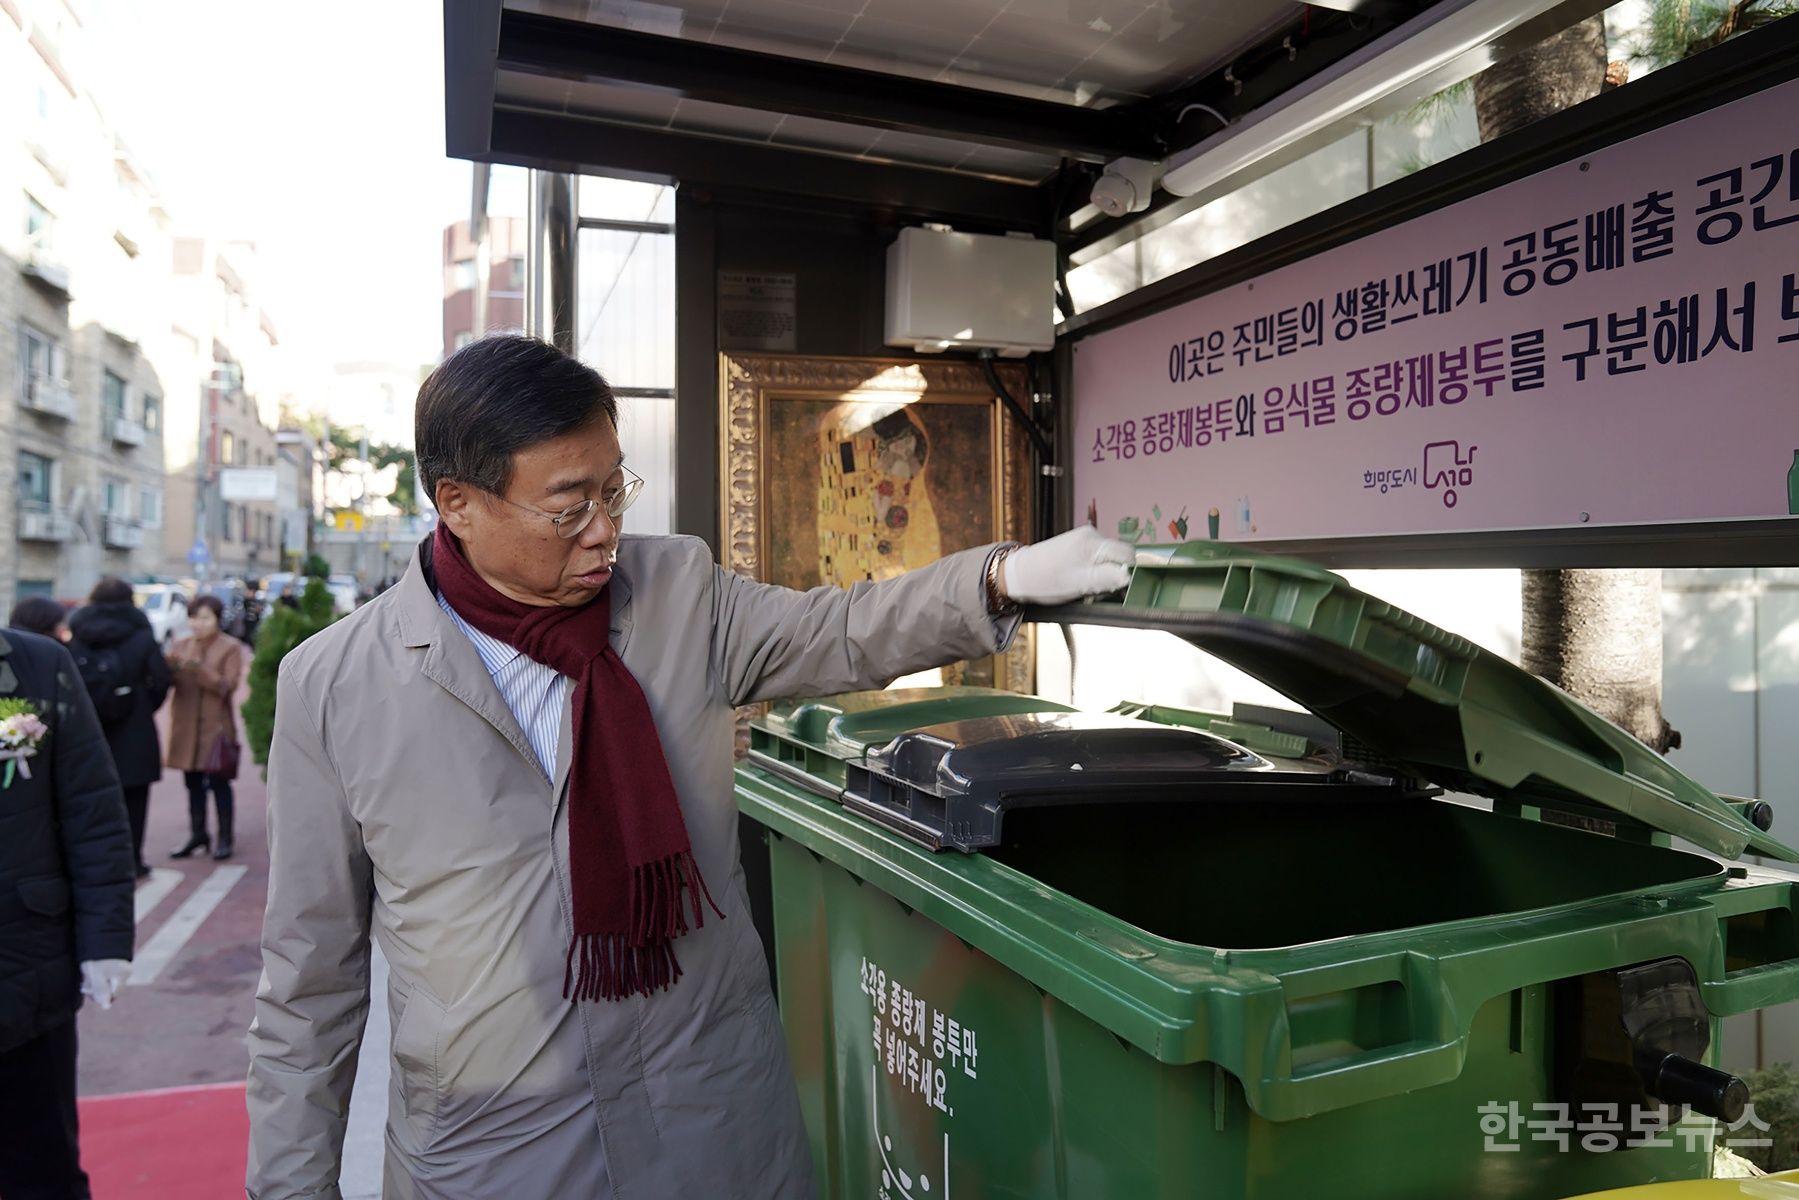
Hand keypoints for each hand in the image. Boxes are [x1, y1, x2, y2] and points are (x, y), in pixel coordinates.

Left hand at [80, 959, 130, 1009]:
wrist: (100, 934)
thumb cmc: (97, 957)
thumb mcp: (97, 975)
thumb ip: (101, 991)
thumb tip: (106, 1007)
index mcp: (122, 976)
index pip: (111, 996)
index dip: (99, 996)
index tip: (88, 989)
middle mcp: (124, 973)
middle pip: (109, 990)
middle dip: (96, 989)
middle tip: (86, 981)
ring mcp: (119, 967)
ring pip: (105, 982)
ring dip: (94, 982)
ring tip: (87, 974)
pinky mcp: (113, 963)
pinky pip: (104, 975)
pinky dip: (95, 975)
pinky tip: (89, 970)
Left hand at [998, 526, 1133, 606]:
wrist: (1018, 574)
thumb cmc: (1045, 581)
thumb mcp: (1081, 584)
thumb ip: (1109, 578)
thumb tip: (1130, 576)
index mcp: (1093, 543)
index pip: (1129, 555)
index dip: (1129, 573)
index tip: (1118, 588)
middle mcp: (1091, 535)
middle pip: (1120, 556)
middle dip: (1115, 574)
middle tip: (1097, 589)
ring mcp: (1084, 538)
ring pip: (1109, 558)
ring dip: (1104, 574)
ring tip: (1085, 585)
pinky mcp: (1078, 544)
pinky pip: (1098, 557)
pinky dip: (1094, 570)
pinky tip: (1080, 579)